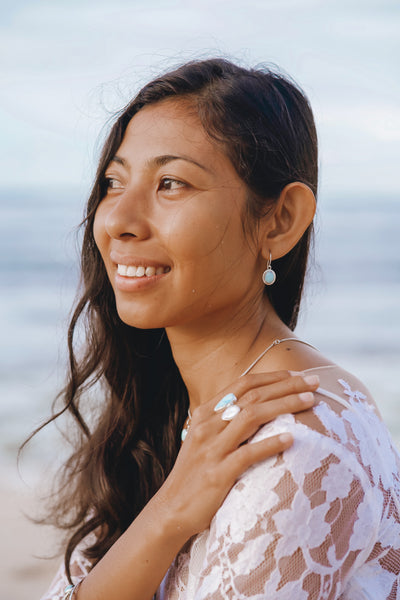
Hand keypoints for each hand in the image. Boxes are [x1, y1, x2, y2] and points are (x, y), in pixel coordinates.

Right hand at [154, 370, 319, 539]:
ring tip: (309, 400)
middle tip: (314, 381)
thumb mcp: (205, 439)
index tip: (296, 375)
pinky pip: (248, 454)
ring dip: (284, 405)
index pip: (242, 385)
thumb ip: (226, 422)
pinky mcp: (217, 474)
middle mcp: (207, 426)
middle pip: (252, 396)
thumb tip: (258, 407)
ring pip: (252, 417)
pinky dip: (270, 443)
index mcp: (205, 414)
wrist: (171, 509)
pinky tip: (291, 438)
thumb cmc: (195, 474)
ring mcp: (211, 449)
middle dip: (286, 385)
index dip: (271, 377)